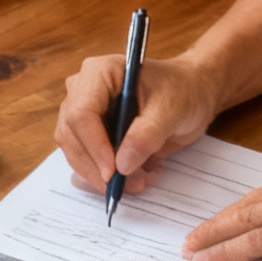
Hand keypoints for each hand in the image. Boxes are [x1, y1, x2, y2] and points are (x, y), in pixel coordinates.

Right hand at [56, 52, 220, 195]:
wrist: (190, 94)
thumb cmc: (181, 91)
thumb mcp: (171, 110)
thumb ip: (146, 136)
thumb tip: (121, 166)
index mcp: (99, 74)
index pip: (81, 113)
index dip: (94, 146)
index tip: (113, 172)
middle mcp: (82, 92)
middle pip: (71, 136)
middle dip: (96, 167)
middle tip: (128, 186)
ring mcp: (83, 114)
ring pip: (75, 153)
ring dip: (100, 176)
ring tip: (137, 183)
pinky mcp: (89, 135)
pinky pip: (84, 161)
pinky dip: (103, 177)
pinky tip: (131, 179)